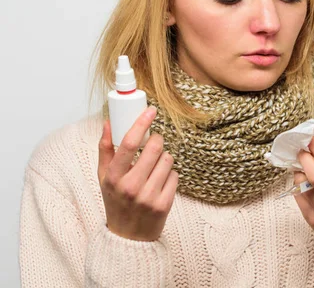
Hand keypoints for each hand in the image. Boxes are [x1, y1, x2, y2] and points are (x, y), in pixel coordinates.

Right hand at [97, 106, 178, 240]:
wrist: (128, 237)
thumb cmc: (116, 201)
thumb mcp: (104, 178)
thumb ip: (105, 149)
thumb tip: (108, 122)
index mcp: (113, 178)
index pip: (129, 144)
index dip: (142, 123)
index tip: (151, 111)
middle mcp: (130, 187)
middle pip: (154, 148)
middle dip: (157, 141)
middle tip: (154, 143)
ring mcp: (148, 196)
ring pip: (168, 160)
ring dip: (164, 158)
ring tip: (155, 167)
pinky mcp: (164, 204)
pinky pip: (175, 175)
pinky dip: (170, 174)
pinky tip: (160, 182)